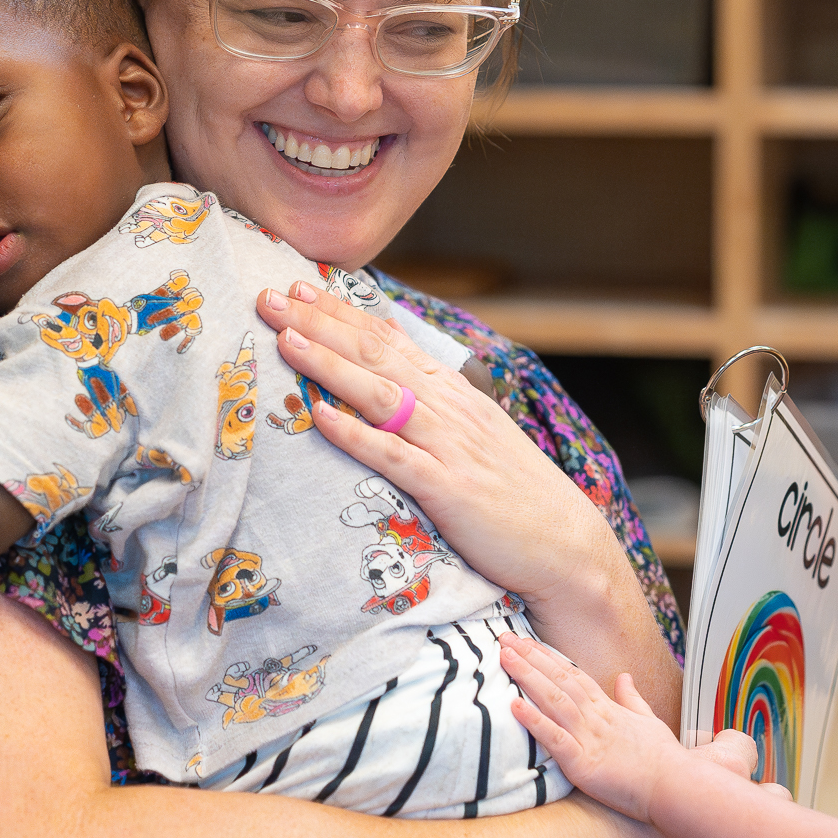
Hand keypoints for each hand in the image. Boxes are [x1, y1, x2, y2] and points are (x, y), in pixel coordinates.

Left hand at [258, 283, 622, 607]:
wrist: (568, 546)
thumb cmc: (519, 498)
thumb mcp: (479, 439)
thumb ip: (438, 411)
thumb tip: (397, 388)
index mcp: (456, 395)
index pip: (391, 340)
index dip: (342, 313)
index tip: (299, 290)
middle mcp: (451, 410)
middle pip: (376, 354)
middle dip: (319, 324)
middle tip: (268, 298)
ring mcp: (450, 447)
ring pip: (379, 393)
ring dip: (328, 363)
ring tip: (284, 340)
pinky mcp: (448, 489)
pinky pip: (393, 456)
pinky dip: (354, 434)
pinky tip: (320, 416)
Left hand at [502, 633, 709, 822]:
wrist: (675, 787)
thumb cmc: (662, 759)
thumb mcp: (648, 721)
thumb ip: (632, 698)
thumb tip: (625, 677)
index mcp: (607, 707)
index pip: (572, 674)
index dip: (548, 656)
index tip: (526, 641)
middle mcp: (595, 717)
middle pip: (558, 679)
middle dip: (530, 657)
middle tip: (505, 638)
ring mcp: (589, 738)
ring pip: (554, 700)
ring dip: (527, 677)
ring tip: (505, 658)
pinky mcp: (583, 764)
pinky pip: (555, 739)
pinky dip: (534, 721)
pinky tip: (514, 706)